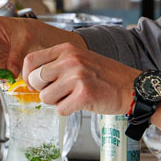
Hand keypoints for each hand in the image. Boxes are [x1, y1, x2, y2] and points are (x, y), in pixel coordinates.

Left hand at [23, 42, 138, 116]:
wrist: (131, 87)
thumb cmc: (104, 76)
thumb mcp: (79, 59)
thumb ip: (57, 64)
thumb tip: (31, 79)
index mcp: (67, 49)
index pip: (31, 61)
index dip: (28, 76)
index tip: (35, 84)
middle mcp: (70, 60)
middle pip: (35, 80)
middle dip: (43, 91)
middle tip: (60, 92)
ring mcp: (77, 77)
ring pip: (46, 98)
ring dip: (57, 102)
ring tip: (74, 96)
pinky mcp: (84, 94)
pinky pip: (61, 110)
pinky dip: (69, 111)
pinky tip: (81, 103)